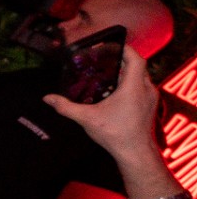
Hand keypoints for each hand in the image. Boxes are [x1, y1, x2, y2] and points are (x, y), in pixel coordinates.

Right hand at [44, 46, 160, 161]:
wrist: (135, 152)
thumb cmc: (115, 133)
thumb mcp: (87, 118)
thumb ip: (66, 107)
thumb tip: (47, 98)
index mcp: (133, 86)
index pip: (135, 58)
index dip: (125, 49)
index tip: (111, 45)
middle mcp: (146, 89)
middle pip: (137, 66)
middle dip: (122, 60)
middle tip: (104, 59)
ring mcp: (150, 98)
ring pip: (140, 77)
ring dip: (127, 72)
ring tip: (108, 73)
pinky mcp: (150, 106)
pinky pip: (142, 87)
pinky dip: (131, 83)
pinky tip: (115, 91)